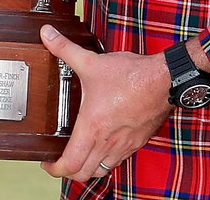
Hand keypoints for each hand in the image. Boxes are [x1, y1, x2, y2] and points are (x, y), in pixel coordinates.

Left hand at [39, 24, 171, 182]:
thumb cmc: (130, 75)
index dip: (54, 168)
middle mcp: (107, 141)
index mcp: (92, 127)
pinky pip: (118, 161)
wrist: (163, 80)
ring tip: (80, 154)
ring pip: (101, 170)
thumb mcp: (92, 61)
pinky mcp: (136, 142)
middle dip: (68, 171)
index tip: (46, 161)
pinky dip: (106, 160)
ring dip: (88, 167)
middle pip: (83, 173)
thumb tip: (47, 34)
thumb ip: (65, 48)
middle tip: (60, 159)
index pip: (69, 164)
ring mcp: (123, 144)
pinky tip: (103, 145)